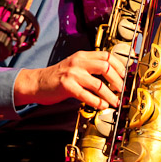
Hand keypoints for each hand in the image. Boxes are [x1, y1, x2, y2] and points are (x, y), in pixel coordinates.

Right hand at [13, 49, 127, 108]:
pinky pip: (88, 96)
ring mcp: (72, 74)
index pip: (107, 55)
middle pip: (106, 67)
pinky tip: (102, 105)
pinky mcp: (67, 86)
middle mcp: (78, 62)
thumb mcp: (74, 66)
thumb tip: (111, 76)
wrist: (36, 83)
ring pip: (99, 84)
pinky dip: (98, 102)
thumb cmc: (57, 77)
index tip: (124, 75)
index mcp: (82, 56)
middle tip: (121, 90)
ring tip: (115, 102)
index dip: (119, 66)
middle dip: (118, 81)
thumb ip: (90, 67)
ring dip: (110, 95)